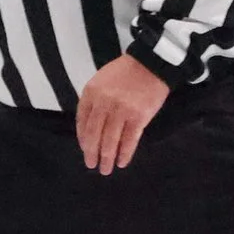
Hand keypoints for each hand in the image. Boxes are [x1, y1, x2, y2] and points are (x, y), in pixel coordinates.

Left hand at [74, 53, 167, 174]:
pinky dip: (125, 153)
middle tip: (91, 165)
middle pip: (93, 134)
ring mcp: (121, 111)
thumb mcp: (100, 81)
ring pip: (110, 140)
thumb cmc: (125, 72)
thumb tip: (89, 126)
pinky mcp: (138, 117)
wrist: (151, 64)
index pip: (82, 121)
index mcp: (91, 93)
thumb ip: (93, 101)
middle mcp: (103, 103)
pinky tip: (122, 162)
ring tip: (105, 169)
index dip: (82, 138)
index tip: (84, 149)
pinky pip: (129, 140)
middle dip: (91, 153)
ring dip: (107, 158)